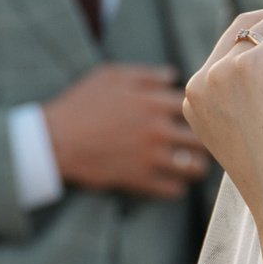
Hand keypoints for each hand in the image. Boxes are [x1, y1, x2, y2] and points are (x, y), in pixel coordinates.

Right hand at [44, 63, 206, 198]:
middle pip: (201, 138)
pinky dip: (177, 187)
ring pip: (192, 167)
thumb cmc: (80, 103)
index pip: (197, 105)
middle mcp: (158, 130)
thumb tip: (173, 75)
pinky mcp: (138, 179)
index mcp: (154, 102)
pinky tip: (174, 182)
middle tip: (208, 144)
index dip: (202, 110)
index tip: (202, 115)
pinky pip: (172, 189)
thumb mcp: (110, 76)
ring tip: (194, 166)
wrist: (54, 139)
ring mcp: (150, 157)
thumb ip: (146, 74)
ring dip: (196, 166)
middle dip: (207, 141)